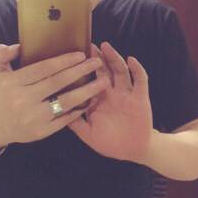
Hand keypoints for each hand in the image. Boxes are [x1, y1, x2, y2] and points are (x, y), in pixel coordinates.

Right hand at [0, 44, 109, 146]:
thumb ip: (2, 54)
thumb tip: (19, 45)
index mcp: (14, 83)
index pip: (43, 70)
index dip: (63, 61)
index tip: (80, 55)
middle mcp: (24, 100)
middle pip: (57, 83)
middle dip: (80, 72)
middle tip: (97, 62)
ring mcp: (34, 118)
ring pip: (65, 102)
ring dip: (86, 92)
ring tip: (102, 82)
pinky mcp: (42, 132)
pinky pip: (64, 120)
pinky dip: (79, 111)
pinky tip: (91, 101)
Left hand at [68, 42, 154, 161]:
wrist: (132, 151)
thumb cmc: (110, 142)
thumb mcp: (88, 133)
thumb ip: (75, 122)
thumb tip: (56, 111)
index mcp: (98, 100)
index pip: (89, 79)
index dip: (82, 69)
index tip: (73, 57)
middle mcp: (112, 93)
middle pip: (104, 70)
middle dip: (97, 58)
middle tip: (89, 45)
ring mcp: (126, 94)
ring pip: (120, 71)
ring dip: (113, 58)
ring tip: (106, 47)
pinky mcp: (141, 98)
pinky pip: (140, 80)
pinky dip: (137, 69)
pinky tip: (131, 59)